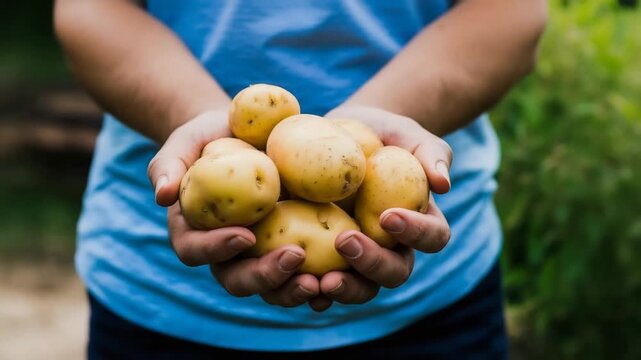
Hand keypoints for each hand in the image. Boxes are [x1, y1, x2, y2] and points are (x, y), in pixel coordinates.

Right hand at [148, 110, 319, 306]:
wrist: (248, 134)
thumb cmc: (211, 136)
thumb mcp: (187, 141)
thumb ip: (169, 164)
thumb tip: (162, 196)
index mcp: (195, 232)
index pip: (195, 250)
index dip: (216, 249)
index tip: (244, 234)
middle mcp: (226, 252)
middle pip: (237, 279)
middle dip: (264, 276)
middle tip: (294, 258)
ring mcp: (260, 254)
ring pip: (272, 287)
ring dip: (294, 290)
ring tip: (323, 282)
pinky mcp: (290, 247)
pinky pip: (303, 273)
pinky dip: (322, 280)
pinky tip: (345, 275)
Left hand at [309, 105, 451, 310]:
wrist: (342, 136)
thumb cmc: (382, 135)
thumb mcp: (407, 135)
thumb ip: (430, 153)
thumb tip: (443, 183)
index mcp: (419, 223)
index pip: (432, 237)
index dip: (415, 233)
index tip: (388, 215)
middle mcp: (392, 248)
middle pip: (394, 272)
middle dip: (372, 263)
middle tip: (345, 242)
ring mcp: (359, 258)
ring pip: (361, 288)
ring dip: (344, 288)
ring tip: (320, 280)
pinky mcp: (326, 258)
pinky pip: (323, 284)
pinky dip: (310, 289)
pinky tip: (294, 282)